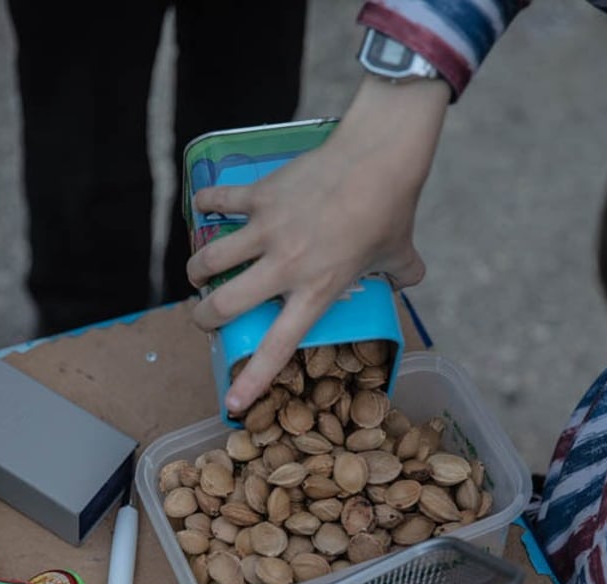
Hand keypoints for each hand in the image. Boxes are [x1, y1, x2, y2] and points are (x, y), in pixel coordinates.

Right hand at [187, 75, 448, 414]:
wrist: (378, 157)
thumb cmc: (391, 209)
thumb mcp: (400, 254)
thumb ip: (402, 275)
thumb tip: (410, 280)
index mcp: (317, 291)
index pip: (277, 347)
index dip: (252, 380)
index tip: (231, 403)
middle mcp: (284, 266)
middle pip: (222, 304)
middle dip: (204, 318)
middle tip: (205, 318)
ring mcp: (267, 229)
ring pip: (209, 259)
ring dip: (196, 270)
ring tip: (197, 273)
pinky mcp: (260, 195)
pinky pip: (218, 201)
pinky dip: (206, 205)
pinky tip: (203, 207)